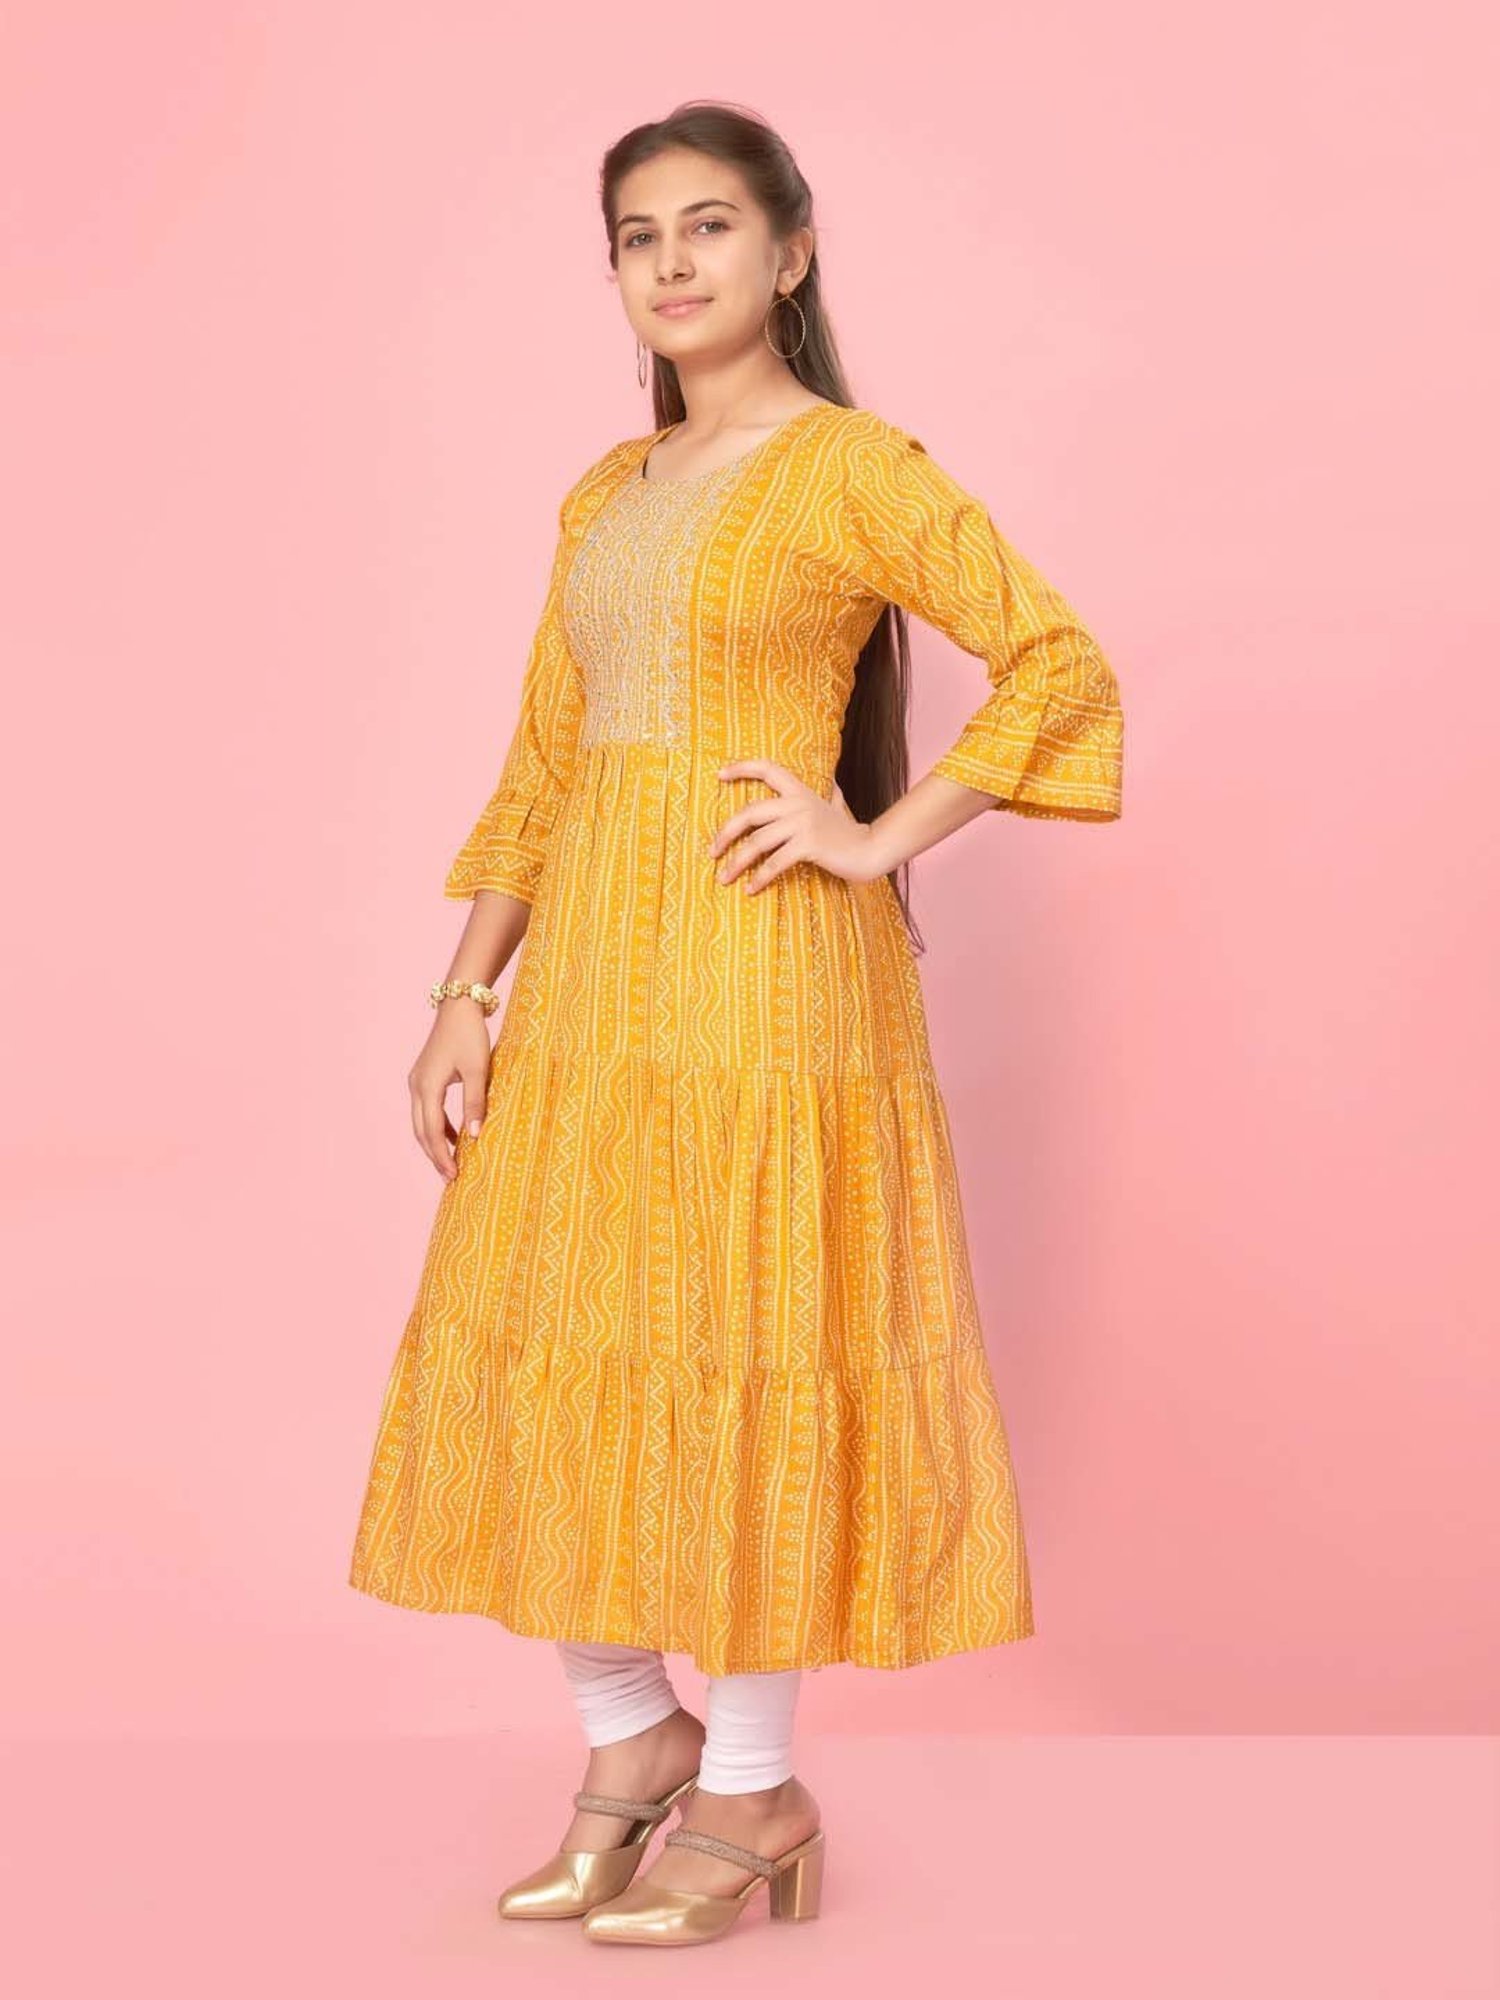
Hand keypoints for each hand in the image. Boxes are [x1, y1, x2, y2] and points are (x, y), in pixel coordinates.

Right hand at [408, 999, 491, 1181]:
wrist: (459, 1006)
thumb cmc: (470, 1035)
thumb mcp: (478, 1070)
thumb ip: (475, 1102)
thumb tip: (475, 1136)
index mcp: (427, 1087)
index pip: (431, 1131)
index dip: (442, 1155)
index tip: (454, 1175)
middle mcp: (417, 1086)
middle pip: (421, 1131)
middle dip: (435, 1156)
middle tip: (450, 1178)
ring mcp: (418, 1081)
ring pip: (421, 1122)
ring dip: (434, 1143)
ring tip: (451, 1163)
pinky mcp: (424, 1076)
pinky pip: (426, 1110)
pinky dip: (437, 1127)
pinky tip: (453, 1137)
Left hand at [710, 760, 886, 891]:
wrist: (871, 850)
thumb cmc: (849, 832)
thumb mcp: (836, 806)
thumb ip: (829, 795)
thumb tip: (831, 784)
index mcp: (800, 791)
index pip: (768, 769)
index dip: (742, 768)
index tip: (719, 774)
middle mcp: (799, 803)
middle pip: (750, 812)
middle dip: (725, 832)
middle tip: (712, 851)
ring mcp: (803, 823)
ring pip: (757, 842)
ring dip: (736, 862)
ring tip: (723, 878)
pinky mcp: (808, 845)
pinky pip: (774, 862)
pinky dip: (760, 877)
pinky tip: (750, 889)